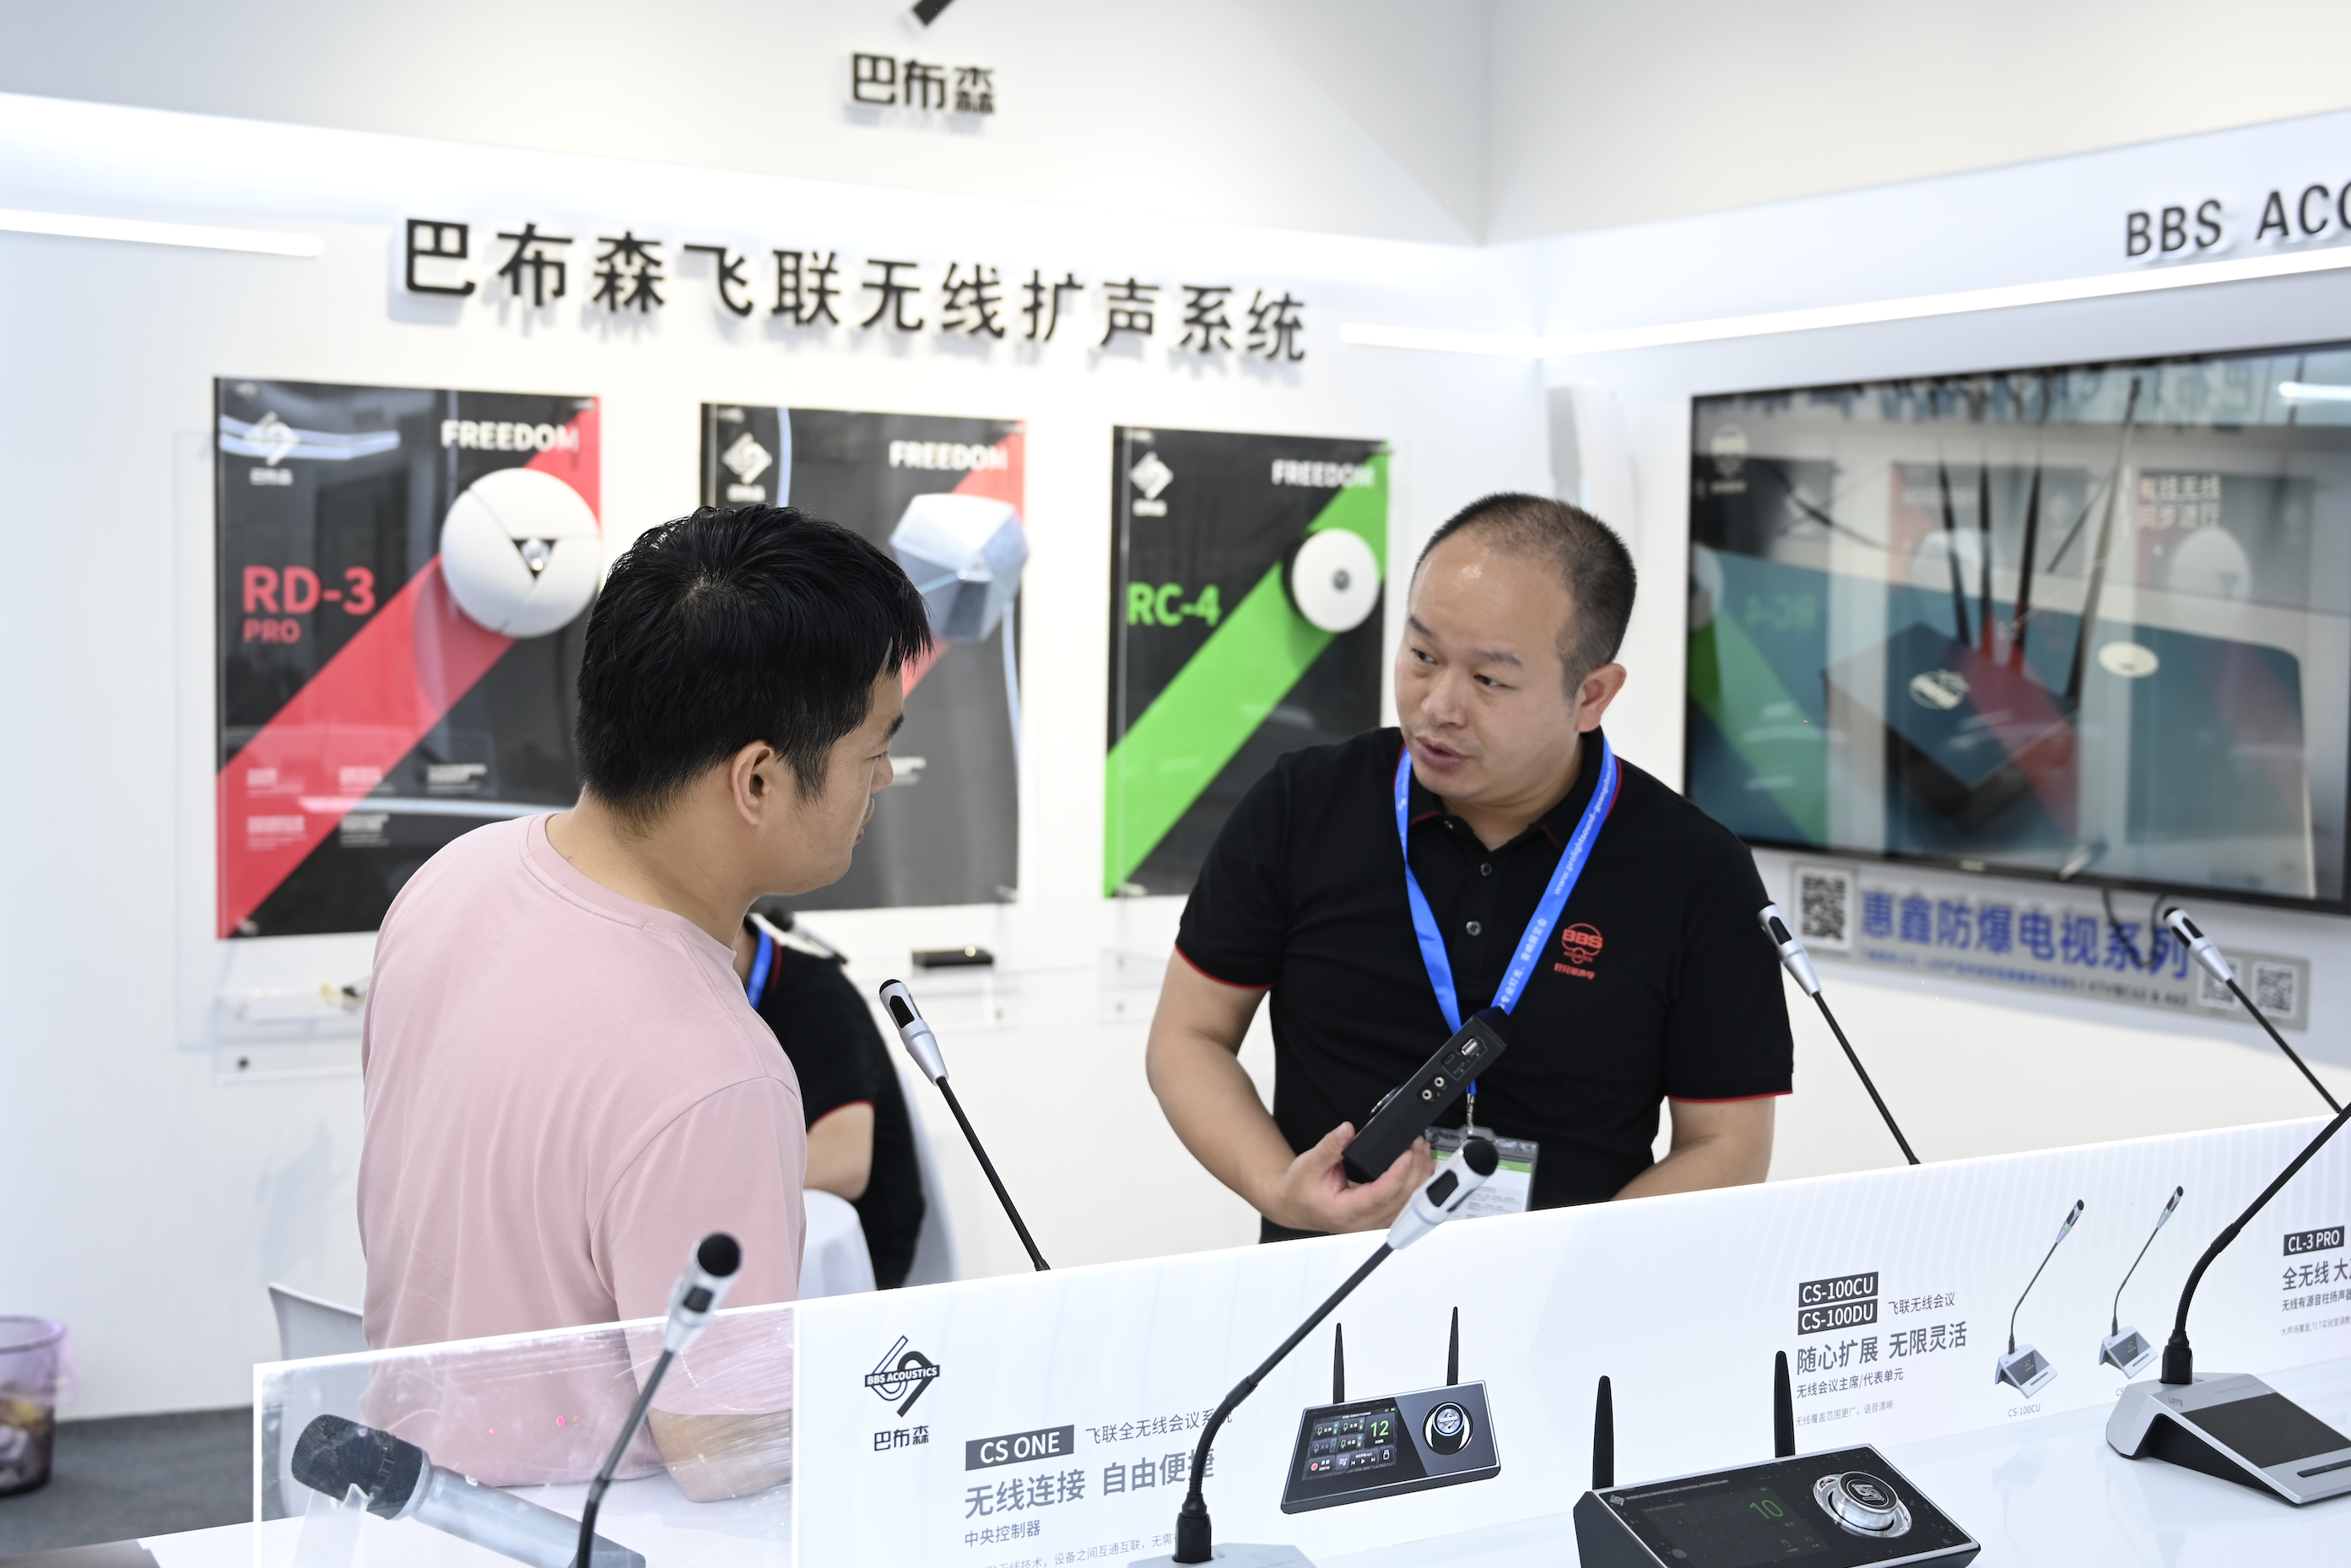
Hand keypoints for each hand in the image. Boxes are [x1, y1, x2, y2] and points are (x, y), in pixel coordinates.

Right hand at [1260, 1122, 1432, 1234]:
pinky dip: (1416, 1187)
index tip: (1407, 1153)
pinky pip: (1404, 1206)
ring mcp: (1373, 1223)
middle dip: (1415, 1170)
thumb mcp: (1309, 1163)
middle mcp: (1363, 1222)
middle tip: (1419, 1143)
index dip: (1398, 1174)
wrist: (1295, 1205)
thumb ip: (1330, 1147)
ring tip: (1424, 1152)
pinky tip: (1422, 1170)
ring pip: (1407, 1205)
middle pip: (1400, 1200)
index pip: (1380, 1195)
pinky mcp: (1379, 1218)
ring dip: (1419, 1178)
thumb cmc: (1301, 1189)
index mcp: (1346, 1211)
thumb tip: (1347, 1130)